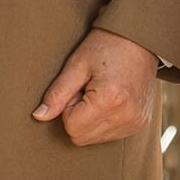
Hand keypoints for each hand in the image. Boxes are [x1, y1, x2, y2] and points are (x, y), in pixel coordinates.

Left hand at [32, 28, 157, 146]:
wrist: (140, 39)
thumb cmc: (105, 46)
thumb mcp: (77, 64)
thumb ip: (57, 94)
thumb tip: (39, 116)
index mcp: (109, 100)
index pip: (71, 127)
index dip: (67, 108)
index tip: (77, 88)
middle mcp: (126, 116)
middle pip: (82, 138)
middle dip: (77, 116)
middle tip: (86, 90)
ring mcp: (135, 123)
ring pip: (95, 139)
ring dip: (90, 119)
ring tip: (99, 92)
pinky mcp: (140, 124)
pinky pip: (110, 135)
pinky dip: (104, 120)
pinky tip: (110, 99)